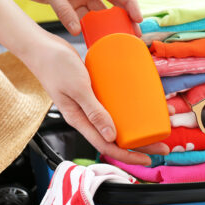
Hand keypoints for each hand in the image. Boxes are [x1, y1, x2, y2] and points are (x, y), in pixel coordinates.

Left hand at [0, 0, 141, 35]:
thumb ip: (63, 10)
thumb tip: (76, 31)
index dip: (129, 2)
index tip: (137, 18)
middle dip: (125, 16)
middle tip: (136, 33)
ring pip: (100, 9)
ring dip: (109, 24)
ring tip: (120, 40)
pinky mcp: (71, 1)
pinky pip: (85, 16)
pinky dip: (91, 27)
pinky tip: (98, 39)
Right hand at [24, 32, 167, 165]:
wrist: (41, 47)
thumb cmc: (55, 66)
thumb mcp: (78, 89)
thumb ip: (94, 111)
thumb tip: (112, 136)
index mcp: (80, 120)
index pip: (107, 146)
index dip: (129, 155)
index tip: (149, 157)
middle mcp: (86, 116)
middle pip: (116, 137)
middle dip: (140, 143)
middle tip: (162, 144)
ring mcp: (90, 104)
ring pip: (116, 122)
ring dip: (136, 126)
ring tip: (157, 124)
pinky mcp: (93, 92)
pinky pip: (113, 105)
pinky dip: (128, 107)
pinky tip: (140, 103)